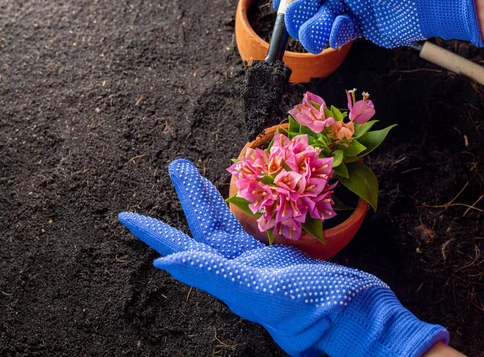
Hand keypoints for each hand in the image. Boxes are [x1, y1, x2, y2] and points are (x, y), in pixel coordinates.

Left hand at [119, 159, 448, 356]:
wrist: (363, 322)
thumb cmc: (314, 308)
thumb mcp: (260, 290)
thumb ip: (212, 274)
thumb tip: (163, 262)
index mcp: (228, 279)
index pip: (183, 249)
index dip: (154, 232)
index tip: (126, 216)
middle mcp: (240, 273)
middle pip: (205, 230)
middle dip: (190, 198)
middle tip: (177, 166)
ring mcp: (262, 267)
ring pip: (228, 228)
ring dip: (212, 202)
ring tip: (199, 178)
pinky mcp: (283, 263)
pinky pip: (252, 234)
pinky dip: (241, 216)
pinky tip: (238, 207)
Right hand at [267, 0, 483, 53]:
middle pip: (304, 0)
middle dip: (299, 11)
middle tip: (298, 17)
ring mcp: (350, 2)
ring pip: (316, 21)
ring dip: (314, 27)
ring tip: (322, 28)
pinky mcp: (359, 25)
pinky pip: (335, 34)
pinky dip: (335, 34)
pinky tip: (344, 28)